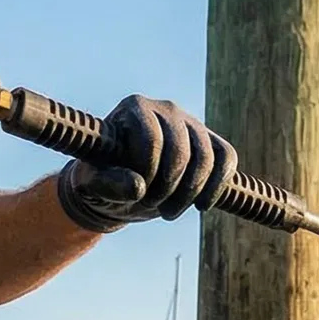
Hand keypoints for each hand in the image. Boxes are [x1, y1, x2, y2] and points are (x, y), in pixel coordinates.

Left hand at [55, 95, 238, 231]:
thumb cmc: (102, 180)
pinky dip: (217, 186)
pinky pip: (227, 159)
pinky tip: (200, 205)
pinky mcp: (211, 142)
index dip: (148, 174)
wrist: (121, 187)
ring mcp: (192, 124)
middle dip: (168, 188)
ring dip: (190, 193)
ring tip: (169, 211)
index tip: (137, 194)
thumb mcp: (91, 184)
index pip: (152, 141)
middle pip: (181, 151)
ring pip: (207, 158)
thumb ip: (106, 183)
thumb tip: (138, 186)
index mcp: (135, 108)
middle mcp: (167, 109)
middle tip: (151, 206)